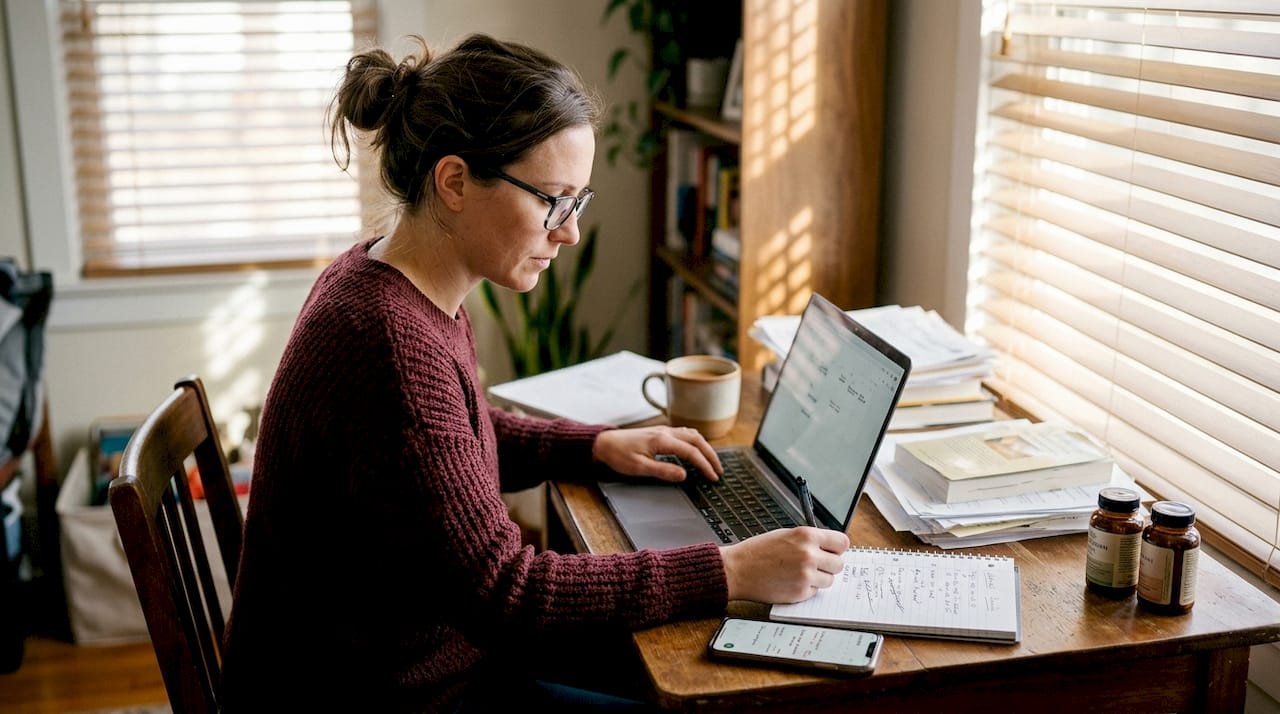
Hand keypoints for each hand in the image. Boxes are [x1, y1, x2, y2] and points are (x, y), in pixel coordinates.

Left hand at [593, 426, 721, 482]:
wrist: (604, 443)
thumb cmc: (618, 455)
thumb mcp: (639, 468)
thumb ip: (663, 471)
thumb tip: (684, 475)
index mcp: (662, 440)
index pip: (691, 452)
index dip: (705, 465)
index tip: (713, 477)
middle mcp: (665, 432)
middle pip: (697, 439)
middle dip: (711, 455)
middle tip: (719, 470)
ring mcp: (663, 430)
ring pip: (692, 434)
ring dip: (705, 447)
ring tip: (712, 462)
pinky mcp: (660, 432)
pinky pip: (684, 434)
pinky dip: (696, 442)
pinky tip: (696, 449)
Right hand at [720, 527, 849, 602]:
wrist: (737, 569)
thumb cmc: (758, 551)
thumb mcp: (786, 535)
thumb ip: (810, 540)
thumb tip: (830, 548)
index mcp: (806, 536)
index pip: (842, 542)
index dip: (837, 548)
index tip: (832, 552)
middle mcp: (809, 554)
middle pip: (839, 564)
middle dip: (828, 565)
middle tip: (814, 565)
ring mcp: (806, 575)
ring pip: (829, 580)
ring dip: (818, 579)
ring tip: (800, 573)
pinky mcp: (800, 592)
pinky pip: (815, 592)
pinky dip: (806, 589)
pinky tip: (791, 582)